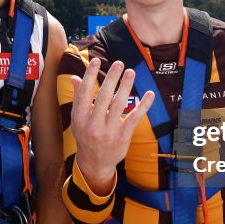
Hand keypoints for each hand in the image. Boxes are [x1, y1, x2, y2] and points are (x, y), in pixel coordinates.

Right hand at [69, 58, 154, 192]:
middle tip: (119, 63)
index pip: (85, 92)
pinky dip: (143, 105)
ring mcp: (108, 131)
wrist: (94, 163)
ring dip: (126, 86)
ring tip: (131, 72)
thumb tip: (75, 77)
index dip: (90, 75)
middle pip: (103, 96)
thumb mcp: (78, 119)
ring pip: (119, 104)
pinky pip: (134, 117)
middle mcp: (93, 124)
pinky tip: (149, 94)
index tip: (96, 61)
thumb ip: (78, 97)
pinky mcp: (123, 136)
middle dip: (111, 78)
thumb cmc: (86, 135)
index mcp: (79, 117)